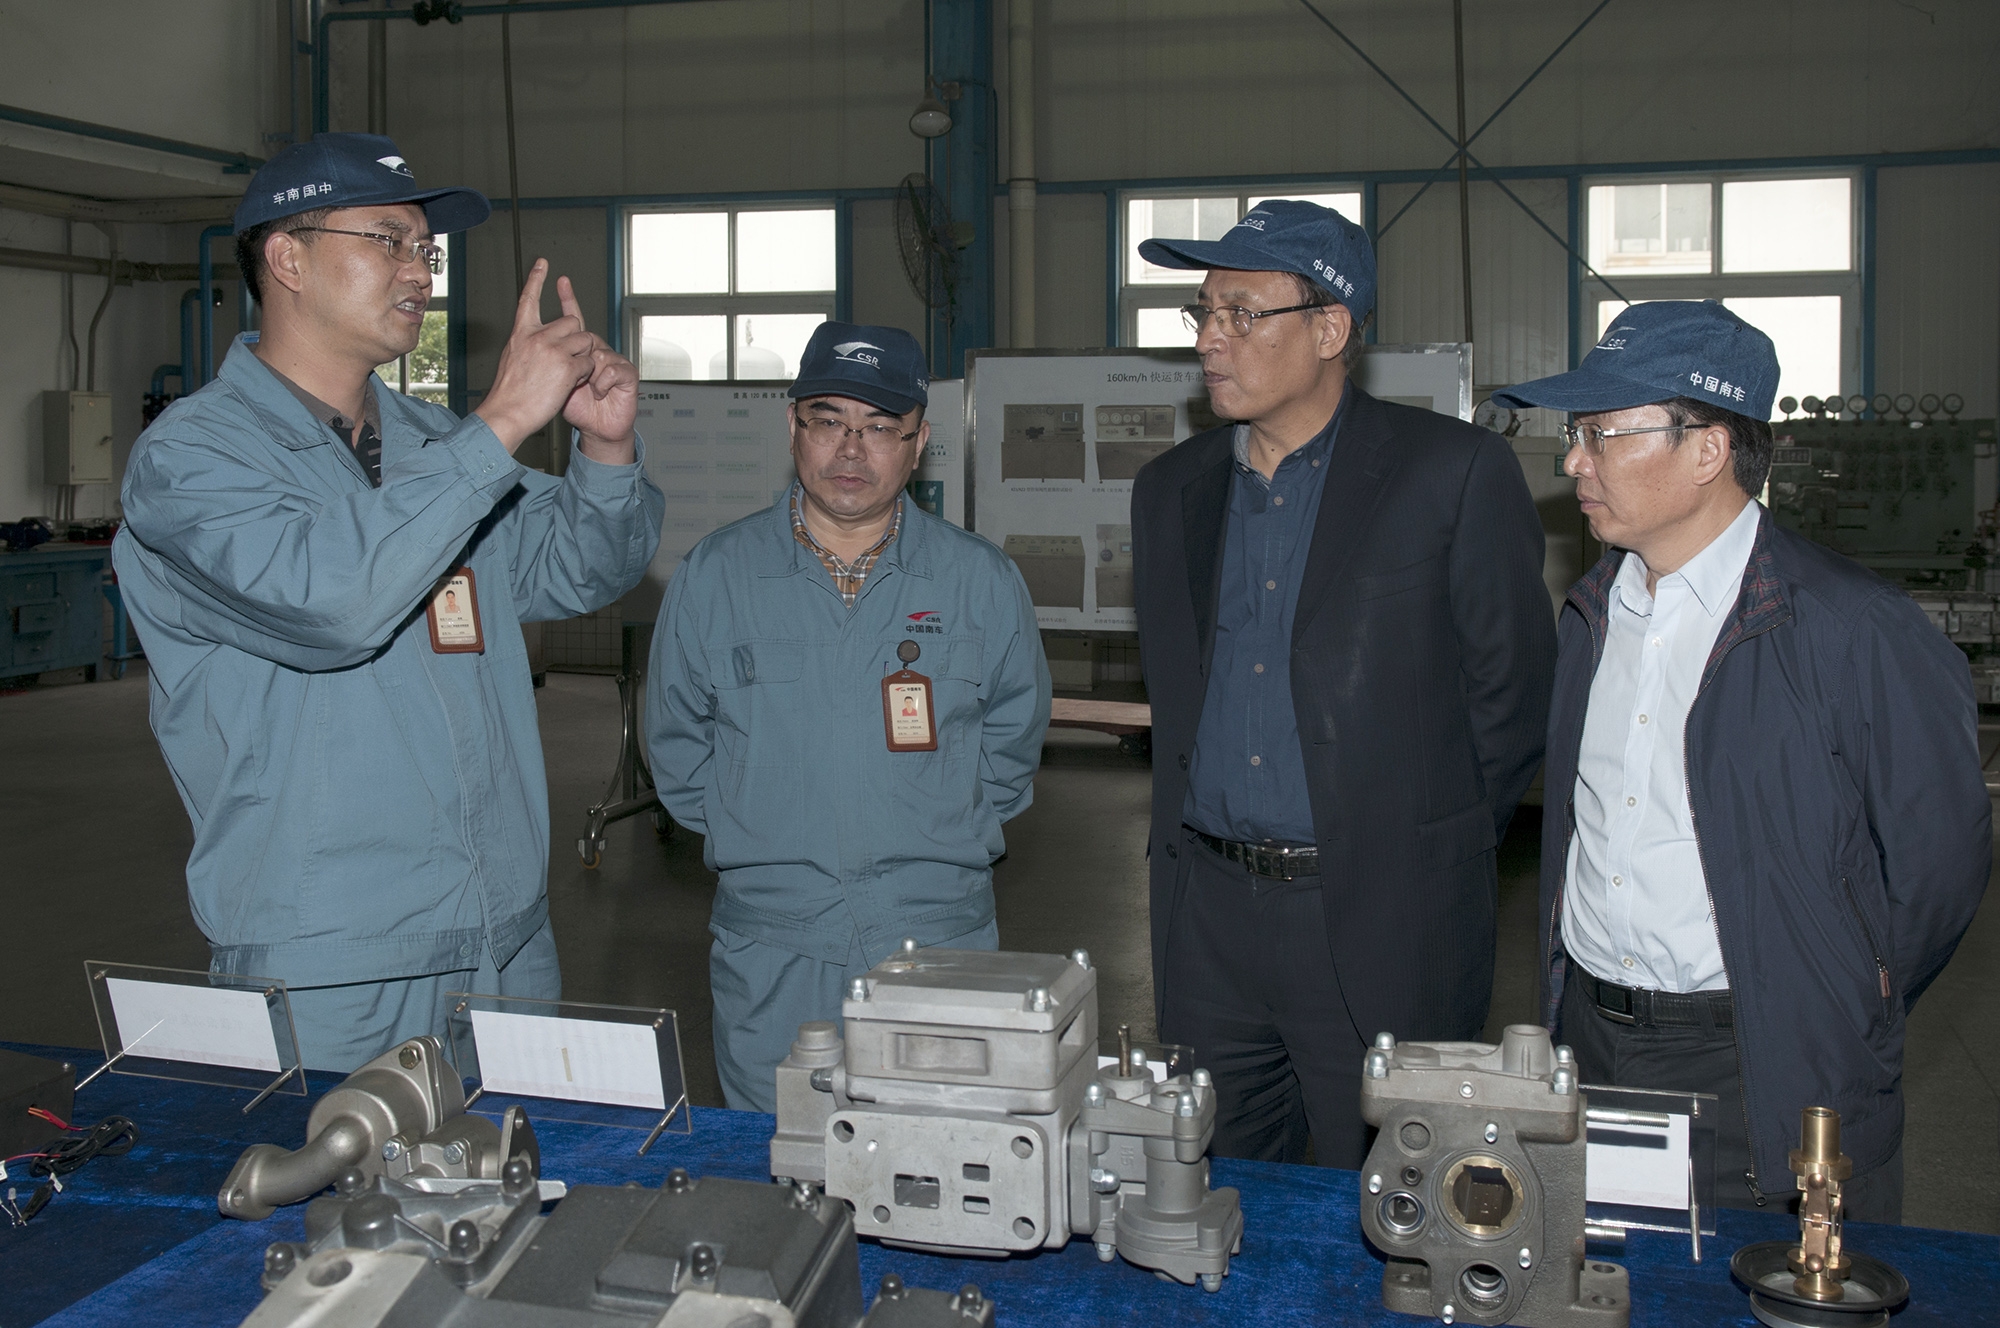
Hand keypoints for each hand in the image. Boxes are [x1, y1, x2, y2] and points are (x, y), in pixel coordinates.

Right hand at [474, 260, 596, 453]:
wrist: (508, 412)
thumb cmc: (509, 393)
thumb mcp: (513, 359)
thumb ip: (527, 344)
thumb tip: (538, 340)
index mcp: (521, 333)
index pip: (529, 299)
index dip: (537, 280)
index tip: (544, 263)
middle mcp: (536, 336)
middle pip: (572, 321)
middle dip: (576, 338)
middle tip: (567, 358)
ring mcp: (552, 349)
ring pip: (585, 339)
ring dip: (583, 355)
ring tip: (567, 373)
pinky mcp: (567, 365)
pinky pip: (589, 362)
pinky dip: (585, 373)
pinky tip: (570, 382)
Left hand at [558, 283, 637, 463]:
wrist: (597, 429)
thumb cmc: (577, 407)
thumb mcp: (555, 380)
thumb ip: (551, 361)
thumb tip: (541, 342)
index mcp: (579, 350)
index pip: (573, 318)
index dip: (568, 298)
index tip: (560, 279)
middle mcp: (598, 351)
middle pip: (587, 337)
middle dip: (580, 355)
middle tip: (576, 377)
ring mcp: (614, 361)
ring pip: (599, 354)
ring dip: (590, 375)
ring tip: (588, 390)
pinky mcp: (628, 374)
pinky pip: (613, 369)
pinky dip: (603, 382)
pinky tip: (599, 392)